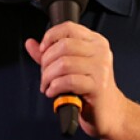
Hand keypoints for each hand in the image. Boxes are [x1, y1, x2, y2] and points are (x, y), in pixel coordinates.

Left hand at [25, 21, 126, 137]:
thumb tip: (31, 43)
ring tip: (47, 85)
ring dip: (48, 77)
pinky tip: (53, 92)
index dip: (50, 37)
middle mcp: (100, 52)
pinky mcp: (98, 86)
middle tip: (44, 75)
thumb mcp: (69, 67)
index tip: (42, 50)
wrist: (108, 111)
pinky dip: (55, 87)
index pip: (68, 28)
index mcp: (95, 42)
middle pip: (63, 46)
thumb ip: (50, 54)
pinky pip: (69, 81)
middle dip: (46, 61)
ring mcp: (101, 69)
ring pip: (64, 63)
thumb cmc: (89, 88)